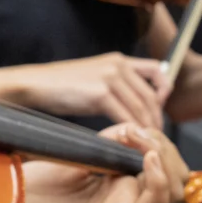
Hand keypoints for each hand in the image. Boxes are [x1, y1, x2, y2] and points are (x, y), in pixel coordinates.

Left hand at [0, 125, 185, 202]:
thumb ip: (110, 142)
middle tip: (146, 133)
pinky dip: (157, 185)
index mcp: (125, 188)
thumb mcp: (81, 154)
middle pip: (173, 179)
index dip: (159, 143)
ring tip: (148, 145)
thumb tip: (137, 128)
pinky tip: (148, 162)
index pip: (163, 165)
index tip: (140, 125)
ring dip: (166, 163)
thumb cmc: (39, 187)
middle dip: (167, 151)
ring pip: (170, 195)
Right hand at [20, 53, 172, 128]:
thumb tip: (133, 106)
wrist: (37, 84)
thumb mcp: (95, 78)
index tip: (160, 108)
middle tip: (156, 136)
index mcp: (119, 60)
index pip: (156, 69)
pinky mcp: (101, 94)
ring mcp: (110, 78)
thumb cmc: (62, 86)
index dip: (164, 89)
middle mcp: (118, 65)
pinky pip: (124, 116)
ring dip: (146, 128)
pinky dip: (130, 130)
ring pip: (140, 108)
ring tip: (145, 142)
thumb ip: (116, 85)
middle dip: (156, 118)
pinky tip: (128, 140)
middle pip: (150, 95)